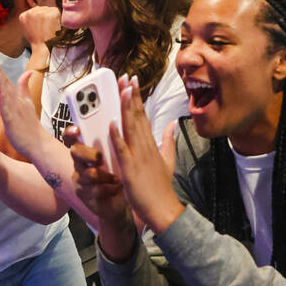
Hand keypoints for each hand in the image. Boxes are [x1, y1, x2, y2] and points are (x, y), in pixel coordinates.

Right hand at [19, 5, 59, 49]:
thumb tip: (36, 13)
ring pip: (49, 9)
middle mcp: (30, 12)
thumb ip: (29, 19)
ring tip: (50, 27)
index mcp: (23, 16)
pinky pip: (56, 11)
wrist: (42, 48)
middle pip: (42, 8)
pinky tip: (54, 25)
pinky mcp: (49, 15)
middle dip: (46, 15)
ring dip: (52, 16)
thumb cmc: (36, 40)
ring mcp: (40, 13)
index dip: (41, 17)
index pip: (35, 10)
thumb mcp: (26, 29)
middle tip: (47, 27)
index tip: (42, 25)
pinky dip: (57, 17)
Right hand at [68, 127, 133, 246]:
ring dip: (106, 176)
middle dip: (90, 153)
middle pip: (75, 151)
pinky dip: (109, 188)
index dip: (70, 132)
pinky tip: (117, 189)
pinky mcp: (83, 194)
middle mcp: (79, 164)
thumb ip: (114, 144)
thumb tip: (117, 124)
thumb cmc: (119, 177)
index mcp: (86, 152)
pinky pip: (95, 189)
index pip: (71, 138)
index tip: (77, 129)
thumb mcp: (118, 159)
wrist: (122, 202)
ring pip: (89, 173)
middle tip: (101, 158)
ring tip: (117, 178)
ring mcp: (79, 180)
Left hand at [107, 76, 181, 231]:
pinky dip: (117, 136)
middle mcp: (145, 146)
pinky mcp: (130, 169)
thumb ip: (168, 141)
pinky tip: (112, 123)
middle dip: (131, 95)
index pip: (143, 115)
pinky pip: (122, 150)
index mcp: (152, 144)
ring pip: (131, 128)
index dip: (137, 97)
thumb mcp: (169, 160)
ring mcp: (138, 156)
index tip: (133, 82)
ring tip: (122, 90)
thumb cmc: (162, 187)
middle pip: (137, 116)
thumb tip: (173, 124)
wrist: (163, 209)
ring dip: (126, 108)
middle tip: (126, 76)